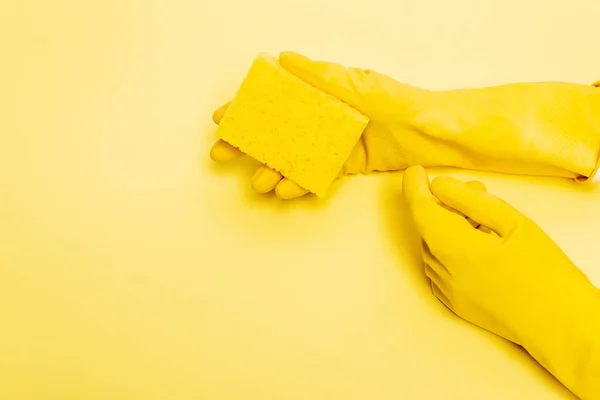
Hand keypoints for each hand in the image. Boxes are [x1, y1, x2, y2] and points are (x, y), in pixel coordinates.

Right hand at [210, 51, 431, 198]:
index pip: (276, 99)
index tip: (223, 118)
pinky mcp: (344, 166)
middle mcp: (322, 118)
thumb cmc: (402, 103)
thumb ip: (324, 76)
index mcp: (322, 93)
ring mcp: (332, 144)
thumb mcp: (362, 85)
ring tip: (259, 181)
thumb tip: (285, 59)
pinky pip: (316, 176)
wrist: (435, 135)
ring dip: (272, 170)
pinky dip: (300, 184)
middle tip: (223, 155)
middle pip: (276, 131)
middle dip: (248, 144)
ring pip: (292, 158)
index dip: (248, 108)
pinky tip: (285, 190)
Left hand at [401, 165, 594, 344]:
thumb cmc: (544, 270)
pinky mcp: (455, 304)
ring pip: (434, 247)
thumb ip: (468, 199)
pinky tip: (479, 247)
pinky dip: (450, 250)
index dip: (414, 187)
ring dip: (448, 227)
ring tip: (484, 221)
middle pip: (428, 227)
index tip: (416, 172)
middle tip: (475, 190)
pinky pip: (441, 268)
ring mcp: (446, 291)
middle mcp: (442, 271)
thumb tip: (438, 186)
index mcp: (454, 247)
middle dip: (444, 204)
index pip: (419, 209)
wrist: (560, 325)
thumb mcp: (511, 222)